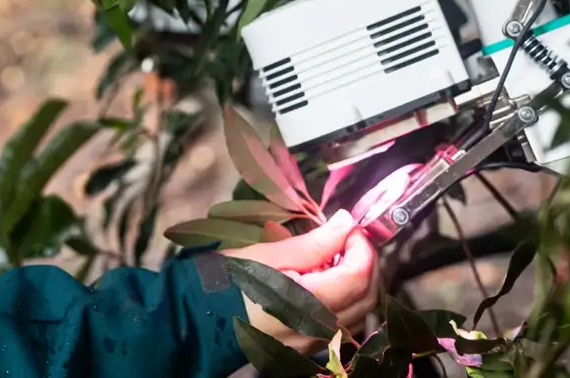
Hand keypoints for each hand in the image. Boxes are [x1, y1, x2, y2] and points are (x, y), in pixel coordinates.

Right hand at [221, 210, 378, 355]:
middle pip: (368, 296)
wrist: (201, 317)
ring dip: (357, 280)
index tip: (347, 226)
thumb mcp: (268, 254)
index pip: (359, 275)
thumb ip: (314, 243)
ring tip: (333, 256)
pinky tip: (323, 280)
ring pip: (360, 311)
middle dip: (364, 261)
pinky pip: (343, 322)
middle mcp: (319, 330)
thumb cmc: (230, 279)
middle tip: (344, 237)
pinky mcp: (310, 348)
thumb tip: (346, 221)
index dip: (361, 245)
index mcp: (308, 304)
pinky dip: (345, 297)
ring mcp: (317, 343)